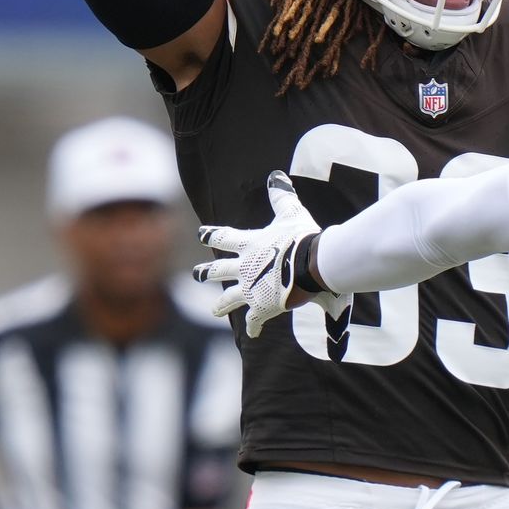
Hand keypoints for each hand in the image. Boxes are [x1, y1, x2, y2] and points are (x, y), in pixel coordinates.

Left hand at [195, 171, 349, 337]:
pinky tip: (252, 334)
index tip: (201, 234)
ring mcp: (251, 289)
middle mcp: (245, 267)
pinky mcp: (262, 307)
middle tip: (196, 274)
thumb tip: (275, 175)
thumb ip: (282, 197)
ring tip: (213, 310)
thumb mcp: (292, 213)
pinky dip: (254, 326)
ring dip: (221, 304)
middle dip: (207, 273)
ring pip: (230, 299)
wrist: (311, 264)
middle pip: (220, 270)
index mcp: (250, 244)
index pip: (224, 237)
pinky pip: (255, 320)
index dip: (212, 235)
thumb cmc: (304, 237)